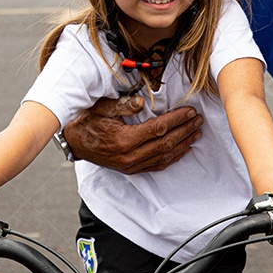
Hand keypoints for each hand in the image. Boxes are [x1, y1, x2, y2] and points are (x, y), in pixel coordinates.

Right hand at [62, 96, 202, 173]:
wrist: (74, 143)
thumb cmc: (87, 122)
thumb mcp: (101, 108)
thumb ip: (122, 105)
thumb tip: (142, 103)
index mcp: (124, 139)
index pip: (158, 128)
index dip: (177, 119)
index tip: (190, 111)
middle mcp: (130, 156)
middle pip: (166, 142)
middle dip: (185, 130)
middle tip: (198, 120)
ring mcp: (132, 165)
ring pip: (164, 155)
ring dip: (183, 144)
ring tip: (197, 132)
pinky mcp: (132, 170)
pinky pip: (157, 165)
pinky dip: (173, 157)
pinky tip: (184, 149)